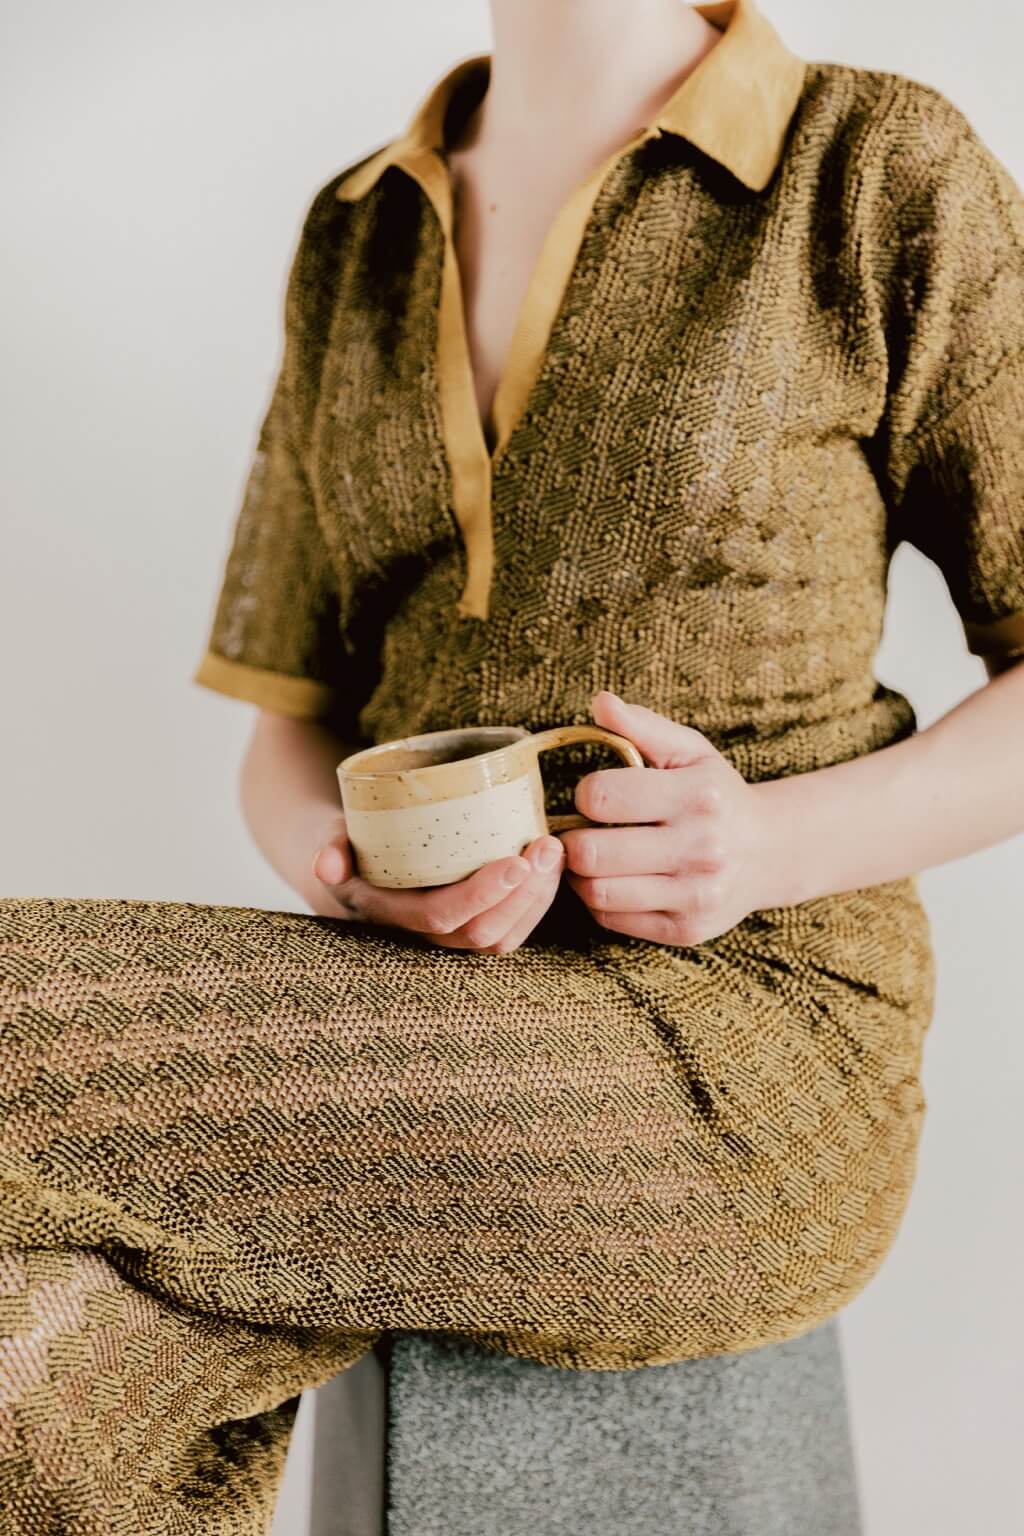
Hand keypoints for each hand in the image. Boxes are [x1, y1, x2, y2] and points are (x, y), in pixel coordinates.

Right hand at [310, 814, 565, 953]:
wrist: (352, 862)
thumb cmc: (348, 842)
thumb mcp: (330, 840)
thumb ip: (329, 849)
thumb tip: (326, 863)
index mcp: (388, 914)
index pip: (440, 917)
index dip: (481, 895)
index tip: (515, 861)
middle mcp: (420, 935)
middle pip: (482, 932)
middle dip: (522, 894)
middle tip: (547, 847)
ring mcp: (449, 936)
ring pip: (502, 938)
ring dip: (536, 899)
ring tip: (553, 852)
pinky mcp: (471, 926)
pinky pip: (510, 931)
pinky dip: (536, 903)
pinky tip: (551, 868)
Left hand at [558, 691, 774, 946]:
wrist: (770, 852)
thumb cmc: (715, 795)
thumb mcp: (689, 751)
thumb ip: (642, 726)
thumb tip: (600, 702)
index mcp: (698, 796)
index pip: (601, 797)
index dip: (584, 794)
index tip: (594, 797)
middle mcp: (701, 848)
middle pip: (591, 853)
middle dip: (572, 840)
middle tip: (577, 832)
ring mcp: (696, 894)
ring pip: (598, 892)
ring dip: (581, 875)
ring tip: (591, 857)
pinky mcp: (687, 929)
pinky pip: (612, 920)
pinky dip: (601, 901)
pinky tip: (614, 881)